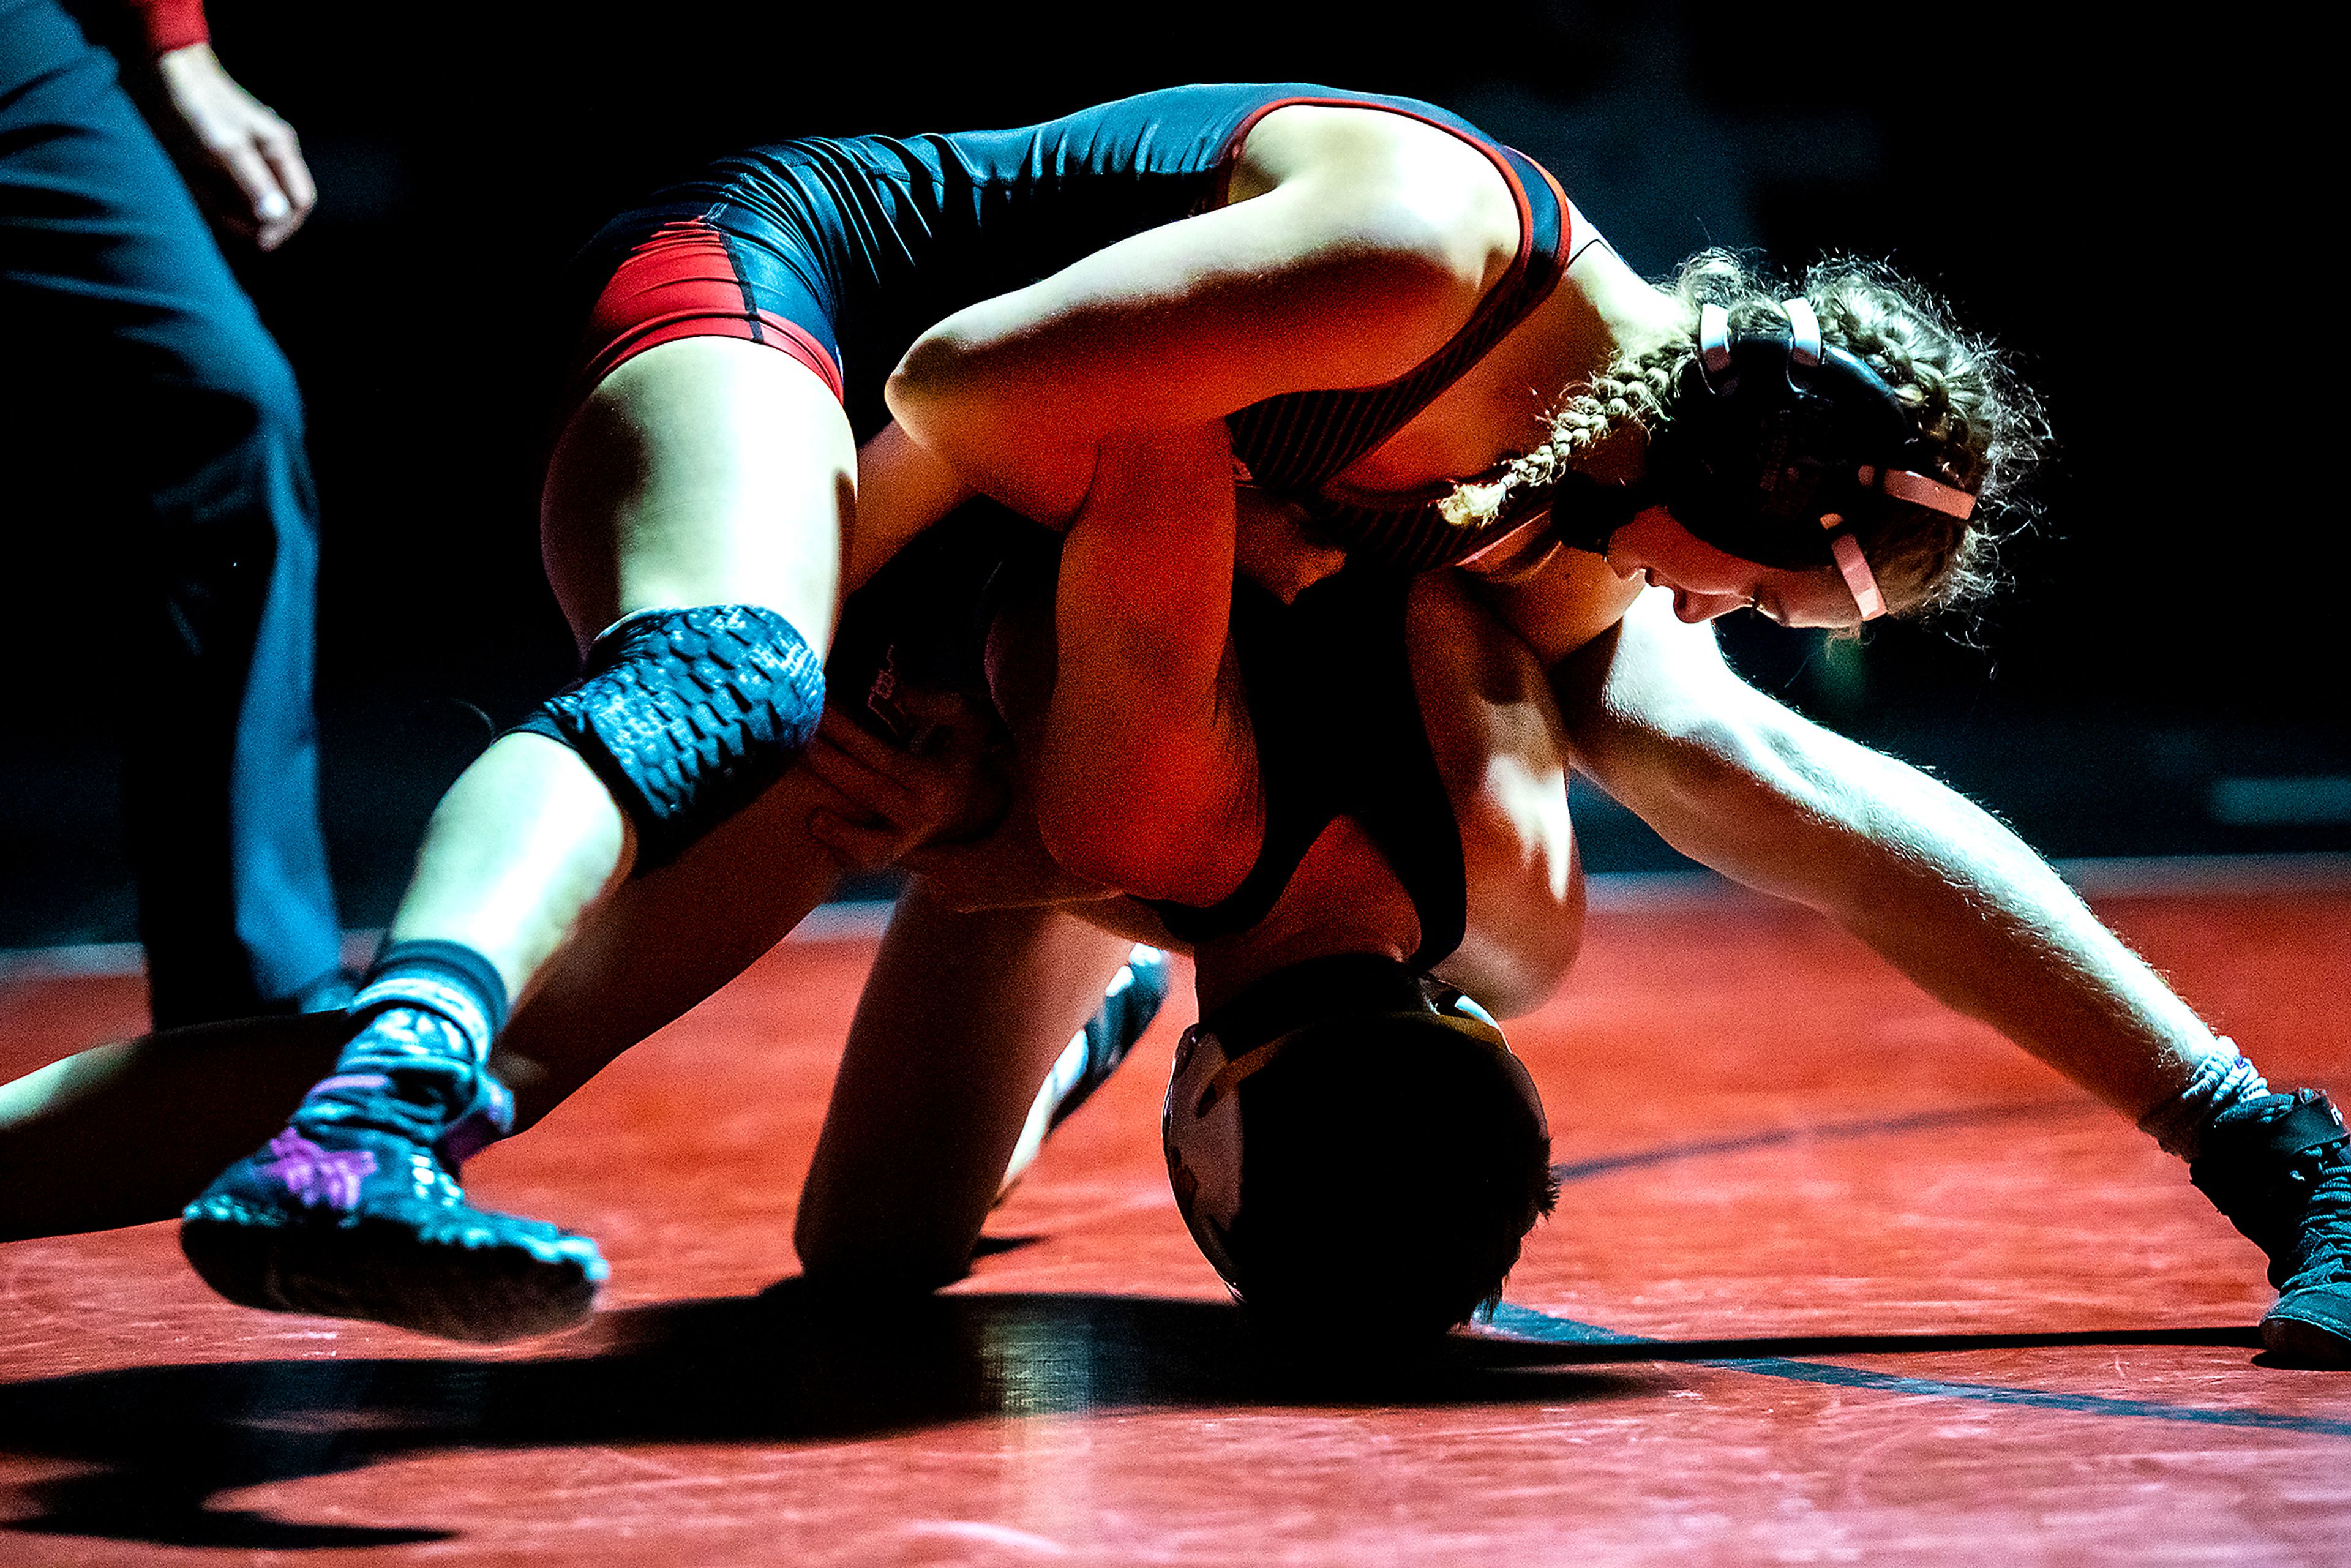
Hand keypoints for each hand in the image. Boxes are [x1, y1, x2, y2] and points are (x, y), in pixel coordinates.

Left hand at [149, 44, 314, 249]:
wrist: (161, 73)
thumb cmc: (198, 106)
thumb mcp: (226, 147)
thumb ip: (254, 183)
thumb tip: (276, 218)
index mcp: (279, 150)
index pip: (299, 201)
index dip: (283, 225)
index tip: (259, 243)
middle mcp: (267, 157)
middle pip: (274, 207)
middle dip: (251, 220)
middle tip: (224, 223)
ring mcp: (244, 159)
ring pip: (246, 203)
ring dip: (226, 209)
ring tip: (203, 197)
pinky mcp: (220, 161)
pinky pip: (223, 192)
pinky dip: (211, 198)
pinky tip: (196, 188)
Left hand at [801, 706, 1009, 871]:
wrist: (975, 806)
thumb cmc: (961, 756)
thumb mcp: (967, 724)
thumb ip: (941, 704)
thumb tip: (905, 694)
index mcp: (933, 781)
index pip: (878, 753)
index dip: (845, 730)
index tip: (820, 708)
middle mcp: (919, 815)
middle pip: (861, 789)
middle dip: (824, 760)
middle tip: (794, 735)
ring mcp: (905, 840)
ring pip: (861, 839)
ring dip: (831, 821)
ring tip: (803, 795)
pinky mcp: (892, 855)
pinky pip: (859, 859)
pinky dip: (838, 847)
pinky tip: (816, 824)